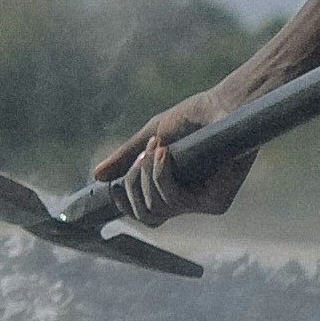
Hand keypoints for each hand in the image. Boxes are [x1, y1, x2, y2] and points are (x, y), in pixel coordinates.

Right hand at [105, 92, 260, 225]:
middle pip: (145, 215)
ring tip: (157, 147)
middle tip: (141, 155)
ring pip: (157, 209)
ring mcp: (202, 202)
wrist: (223, 105)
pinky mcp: (216, 202)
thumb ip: (126, 157)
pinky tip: (165, 153)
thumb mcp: (151, 135)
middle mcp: (188, 200)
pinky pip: (175, 201)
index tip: (113, 184)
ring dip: (147, 176)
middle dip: (134, 185)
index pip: (142, 212)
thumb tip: (97, 176)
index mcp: (172, 188)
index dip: (123, 202)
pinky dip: (162, 176)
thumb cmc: (193, 117)